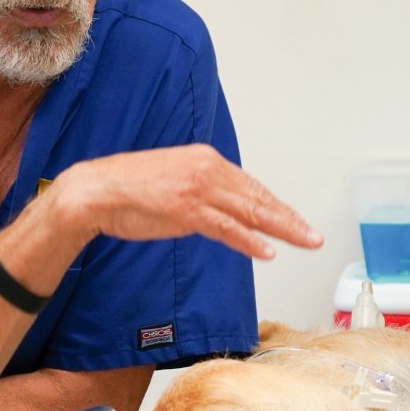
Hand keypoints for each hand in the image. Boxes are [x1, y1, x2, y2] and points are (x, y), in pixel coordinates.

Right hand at [52, 145, 321, 259]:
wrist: (96, 190)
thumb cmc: (129, 188)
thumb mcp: (174, 181)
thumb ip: (201, 191)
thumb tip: (221, 210)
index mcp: (205, 160)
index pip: (250, 186)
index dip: (275, 206)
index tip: (294, 221)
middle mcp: (208, 169)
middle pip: (258, 198)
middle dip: (289, 219)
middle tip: (313, 236)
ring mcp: (199, 189)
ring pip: (250, 212)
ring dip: (282, 229)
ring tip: (305, 241)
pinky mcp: (187, 210)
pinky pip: (227, 228)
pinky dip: (249, 240)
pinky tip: (267, 250)